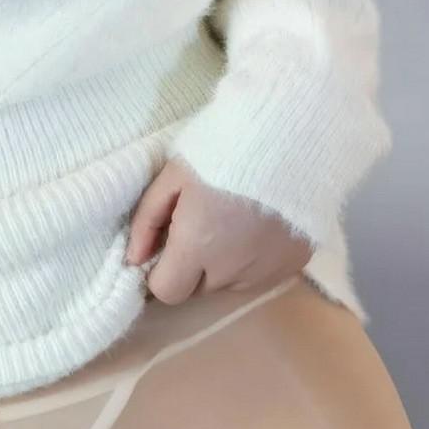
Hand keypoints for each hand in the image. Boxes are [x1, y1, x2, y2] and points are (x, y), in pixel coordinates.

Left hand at [123, 156, 313, 304]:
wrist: (290, 138)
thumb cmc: (223, 151)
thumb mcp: (173, 176)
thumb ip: (148, 220)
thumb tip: (134, 258)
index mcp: (197, 248)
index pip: (167, 291)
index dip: (162, 272)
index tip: (168, 246)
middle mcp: (231, 272)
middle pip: (199, 288)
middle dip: (193, 266)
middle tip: (203, 224)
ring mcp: (267, 272)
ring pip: (231, 284)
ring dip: (225, 264)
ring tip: (235, 221)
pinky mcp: (294, 265)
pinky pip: (262, 275)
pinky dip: (255, 259)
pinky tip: (260, 225)